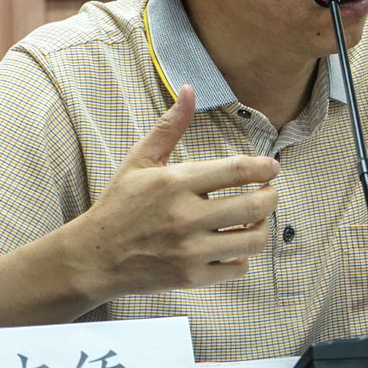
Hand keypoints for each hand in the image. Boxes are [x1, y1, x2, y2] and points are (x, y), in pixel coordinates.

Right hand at [72, 85, 279, 299]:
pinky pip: (238, 268)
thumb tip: (189, 89)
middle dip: (272, 196)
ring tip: (257, 217)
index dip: (264, 167)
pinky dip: (243, 255)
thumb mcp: (140, 159)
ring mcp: (190, 251)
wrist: (95, 256)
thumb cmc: (120, 204)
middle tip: (270, 191)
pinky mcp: (192, 278)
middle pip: (253, 206)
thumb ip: (170, 125)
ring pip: (252, 240)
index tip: (272, 167)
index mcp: (175, 183)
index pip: (237, 171)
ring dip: (263, 226)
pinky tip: (234, 243)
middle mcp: (185, 217)